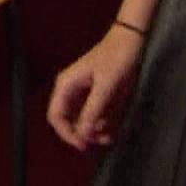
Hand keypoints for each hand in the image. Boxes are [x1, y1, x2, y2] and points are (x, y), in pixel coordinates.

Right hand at [47, 24, 144, 151]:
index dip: (66, 133)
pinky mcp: (94, 94)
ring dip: (92, 131)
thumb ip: (92, 112)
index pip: (55, 116)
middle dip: (81, 134)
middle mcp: (70, 90)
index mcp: (66, 85)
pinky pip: (93, 115)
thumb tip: (82, 135)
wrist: (130, 40)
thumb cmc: (116, 58)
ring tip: (108, 136)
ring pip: (80, 120)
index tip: (83, 145)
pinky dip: (100, 124)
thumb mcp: (105, 87)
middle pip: (67, 121)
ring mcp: (82, 92)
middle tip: (98, 141)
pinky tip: (111, 129)